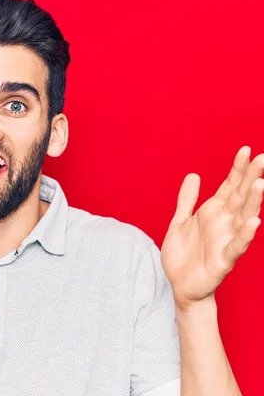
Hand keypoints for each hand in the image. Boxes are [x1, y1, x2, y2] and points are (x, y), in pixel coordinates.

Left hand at [161, 146, 263, 311]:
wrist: (179, 285)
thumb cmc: (183, 255)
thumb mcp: (180, 222)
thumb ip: (187, 200)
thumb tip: (193, 175)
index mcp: (213, 213)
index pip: (229, 187)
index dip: (237, 170)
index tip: (245, 150)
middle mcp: (223, 224)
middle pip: (240, 197)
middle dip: (250, 178)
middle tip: (263, 158)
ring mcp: (225, 241)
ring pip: (243, 218)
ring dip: (252, 202)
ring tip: (261, 184)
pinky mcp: (223, 260)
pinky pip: (236, 246)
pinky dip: (244, 235)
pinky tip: (254, 223)